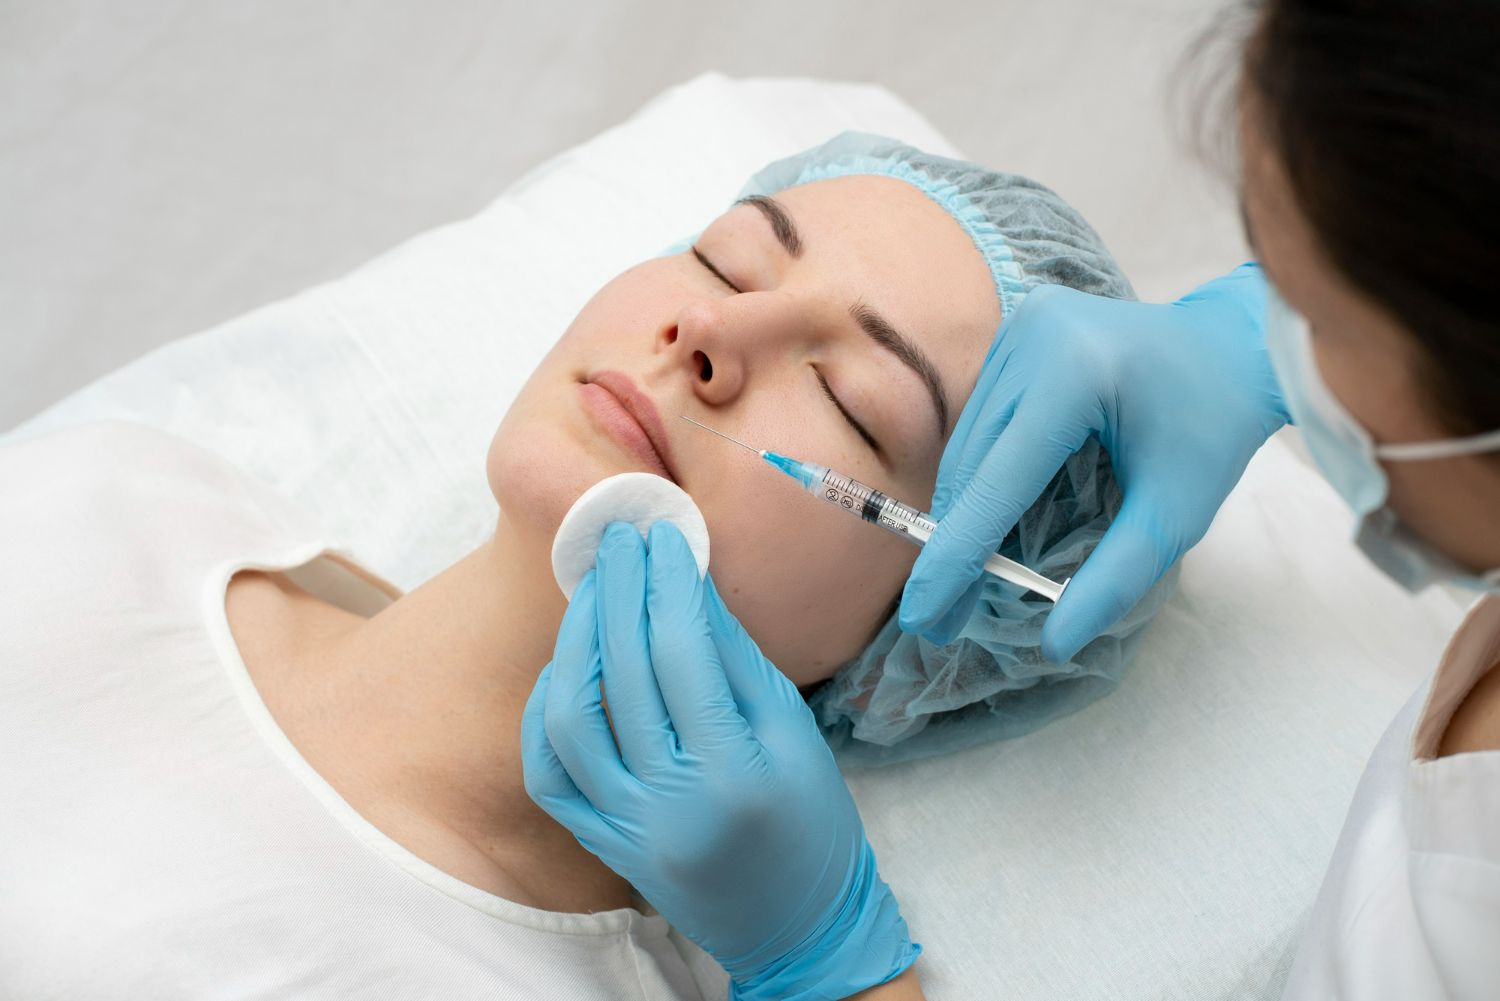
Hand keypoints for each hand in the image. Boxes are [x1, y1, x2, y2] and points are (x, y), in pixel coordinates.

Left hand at [523, 522, 918, 1000]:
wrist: (797, 924)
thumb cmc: (813, 822)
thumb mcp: (794, 733)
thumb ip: (737, 658)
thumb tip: (689, 583)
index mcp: (736, 771)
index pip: (682, 651)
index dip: (667, 583)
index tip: (662, 535)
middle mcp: (673, 802)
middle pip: (623, 673)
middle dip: (618, 591)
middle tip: (618, 539)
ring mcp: (628, 829)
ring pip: (571, 719)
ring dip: (575, 641)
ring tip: (594, 591)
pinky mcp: (603, 845)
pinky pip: (551, 772)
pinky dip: (547, 711)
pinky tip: (567, 665)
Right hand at [900, 263, 1286, 660]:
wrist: (1233, 347)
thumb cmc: (1213, 430)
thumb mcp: (1174, 515)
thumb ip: (1114, 580)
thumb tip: (1055, 644)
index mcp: (1074, 374)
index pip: (997, 484)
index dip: (956, 557)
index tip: (924, 617)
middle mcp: (1031, 339)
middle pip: (971, 467)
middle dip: (952, 547)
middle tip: (939, 620)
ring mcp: (1017, 328)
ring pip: (966, 446)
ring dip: (959, 515)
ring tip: (955, 583)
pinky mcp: (1013, 333)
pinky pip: (980, 422)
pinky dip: (977, 478)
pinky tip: (979, 526)